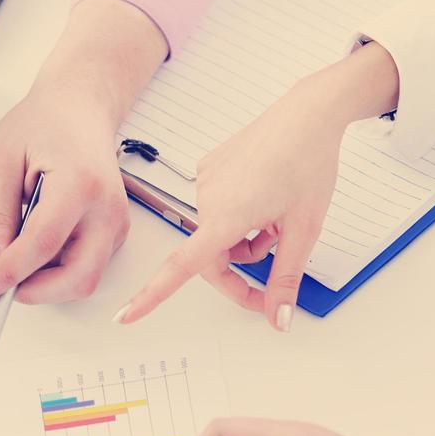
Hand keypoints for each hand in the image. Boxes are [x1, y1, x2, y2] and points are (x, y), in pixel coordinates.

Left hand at [0, 92, 130, 304]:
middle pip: (77, 278)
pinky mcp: (114, 232)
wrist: (79, 107)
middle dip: (35, 292)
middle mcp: (108, 208)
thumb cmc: (43, 124)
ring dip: (45, 282)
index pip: (42, 244)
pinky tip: (36, 247)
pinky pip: (86, 268)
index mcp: (80, 183)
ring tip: (16, 252)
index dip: (8, 273)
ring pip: (83, 280)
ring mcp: (116, 223)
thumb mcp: (1, 163)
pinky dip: (56, 271)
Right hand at [118, 43, 399, 330]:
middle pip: (210, 258)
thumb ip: (286, 280)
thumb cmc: (309, 165)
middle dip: (238, 273)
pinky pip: (218, 208)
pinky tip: (266, 196)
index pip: (182, 267)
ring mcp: (205, 182)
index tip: (125, 316)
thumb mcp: (304, 231)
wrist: (309, 115)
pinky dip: (240, 216)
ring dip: (244, 241)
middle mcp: (207, 199)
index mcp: (226, 216)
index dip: (152, 296)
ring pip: (217, 234)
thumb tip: (277, 320)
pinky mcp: (209, 168)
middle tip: (271, 284)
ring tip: (278, 221)